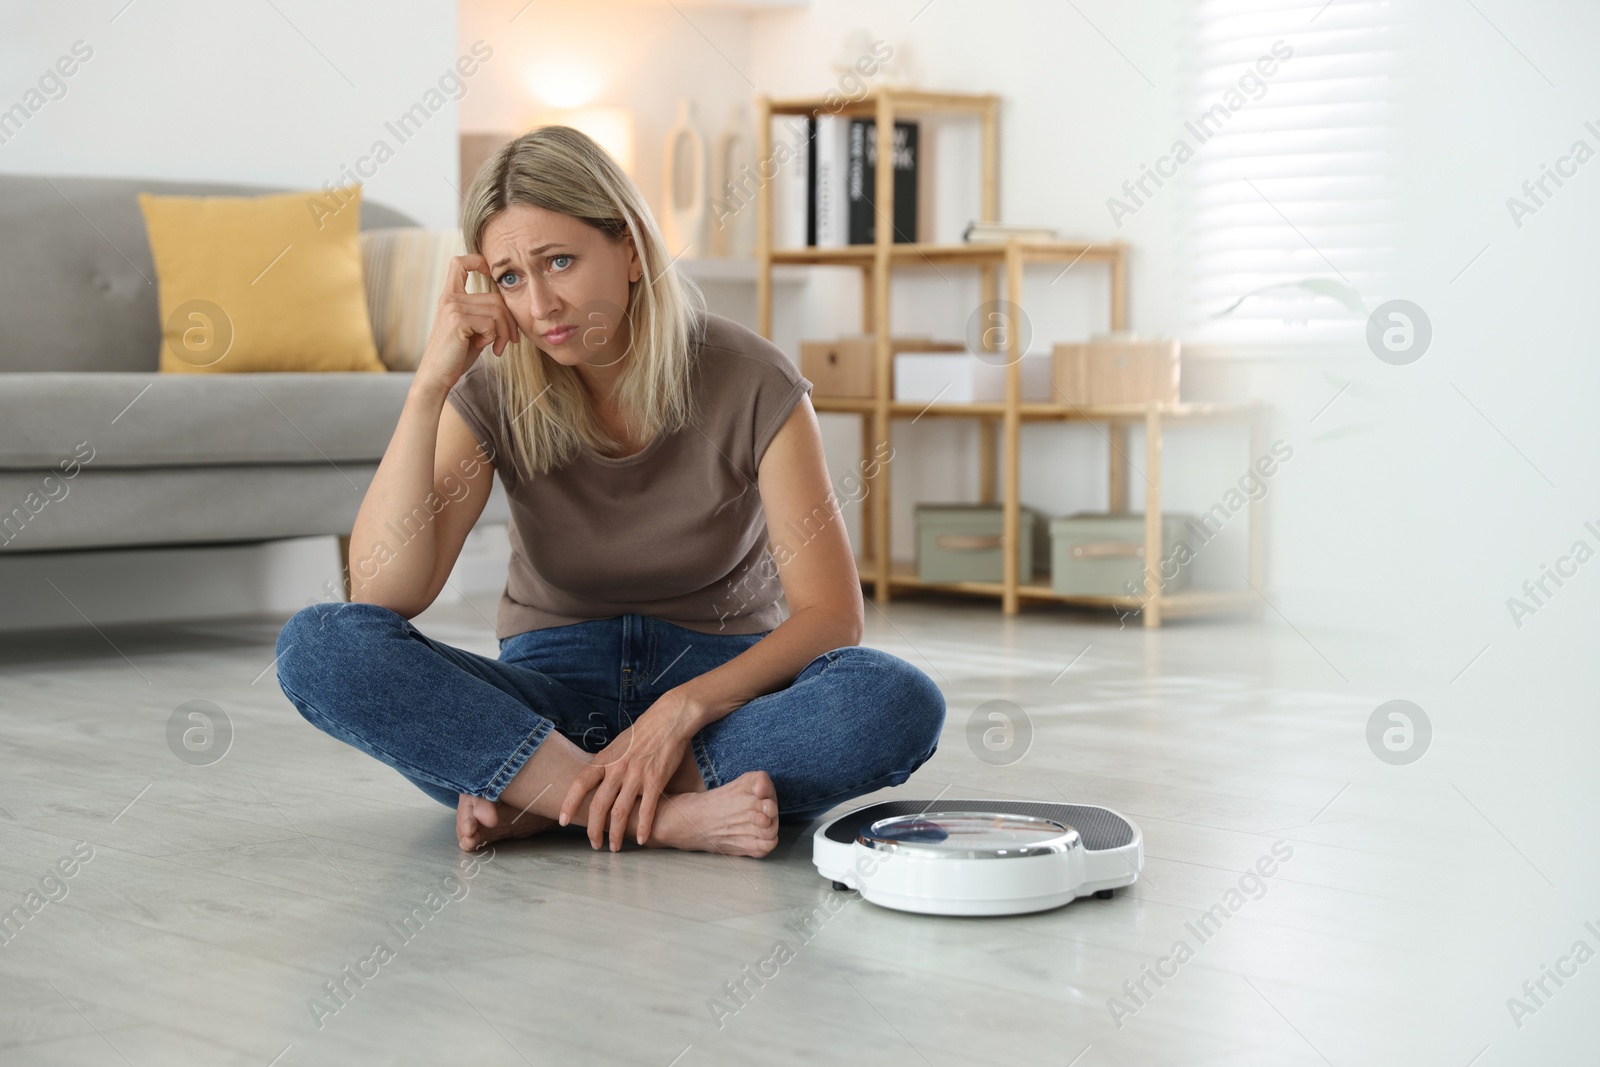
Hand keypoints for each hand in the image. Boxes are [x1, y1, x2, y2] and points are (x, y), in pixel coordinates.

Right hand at [413, 253, 521, 395]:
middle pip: (496, 298)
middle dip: (509, 321)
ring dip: (505, 333)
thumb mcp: (472, 329)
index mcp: (450, 296)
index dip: (477, 260)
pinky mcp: (458, 321)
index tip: (490, 270)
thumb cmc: (457, 355)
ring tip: (498, 347)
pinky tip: (486, 348)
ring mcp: (452, 308)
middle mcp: (449, 298)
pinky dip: (495, 338)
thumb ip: (483, 313)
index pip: (459, 263)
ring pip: (497, 311)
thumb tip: (508, 306)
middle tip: (510, 340)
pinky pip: (491, 324)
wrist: (437, 376)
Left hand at [559, 689, 699, 849]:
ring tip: (615, 847)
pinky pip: (647, 809)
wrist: (669, 719)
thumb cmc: (643, 732)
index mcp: (605, 759)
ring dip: (616, 834)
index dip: (569, 804)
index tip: (563, 821)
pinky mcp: (656, 779)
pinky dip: (643, 827)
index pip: (580, 784)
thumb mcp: (617, 745)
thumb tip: (595, 782)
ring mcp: (636, 775)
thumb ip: (606, 764)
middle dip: (594, 830)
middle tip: (594, 844)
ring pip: (620, 812)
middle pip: (599, 805)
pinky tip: (641, 839)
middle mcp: (617, 768)